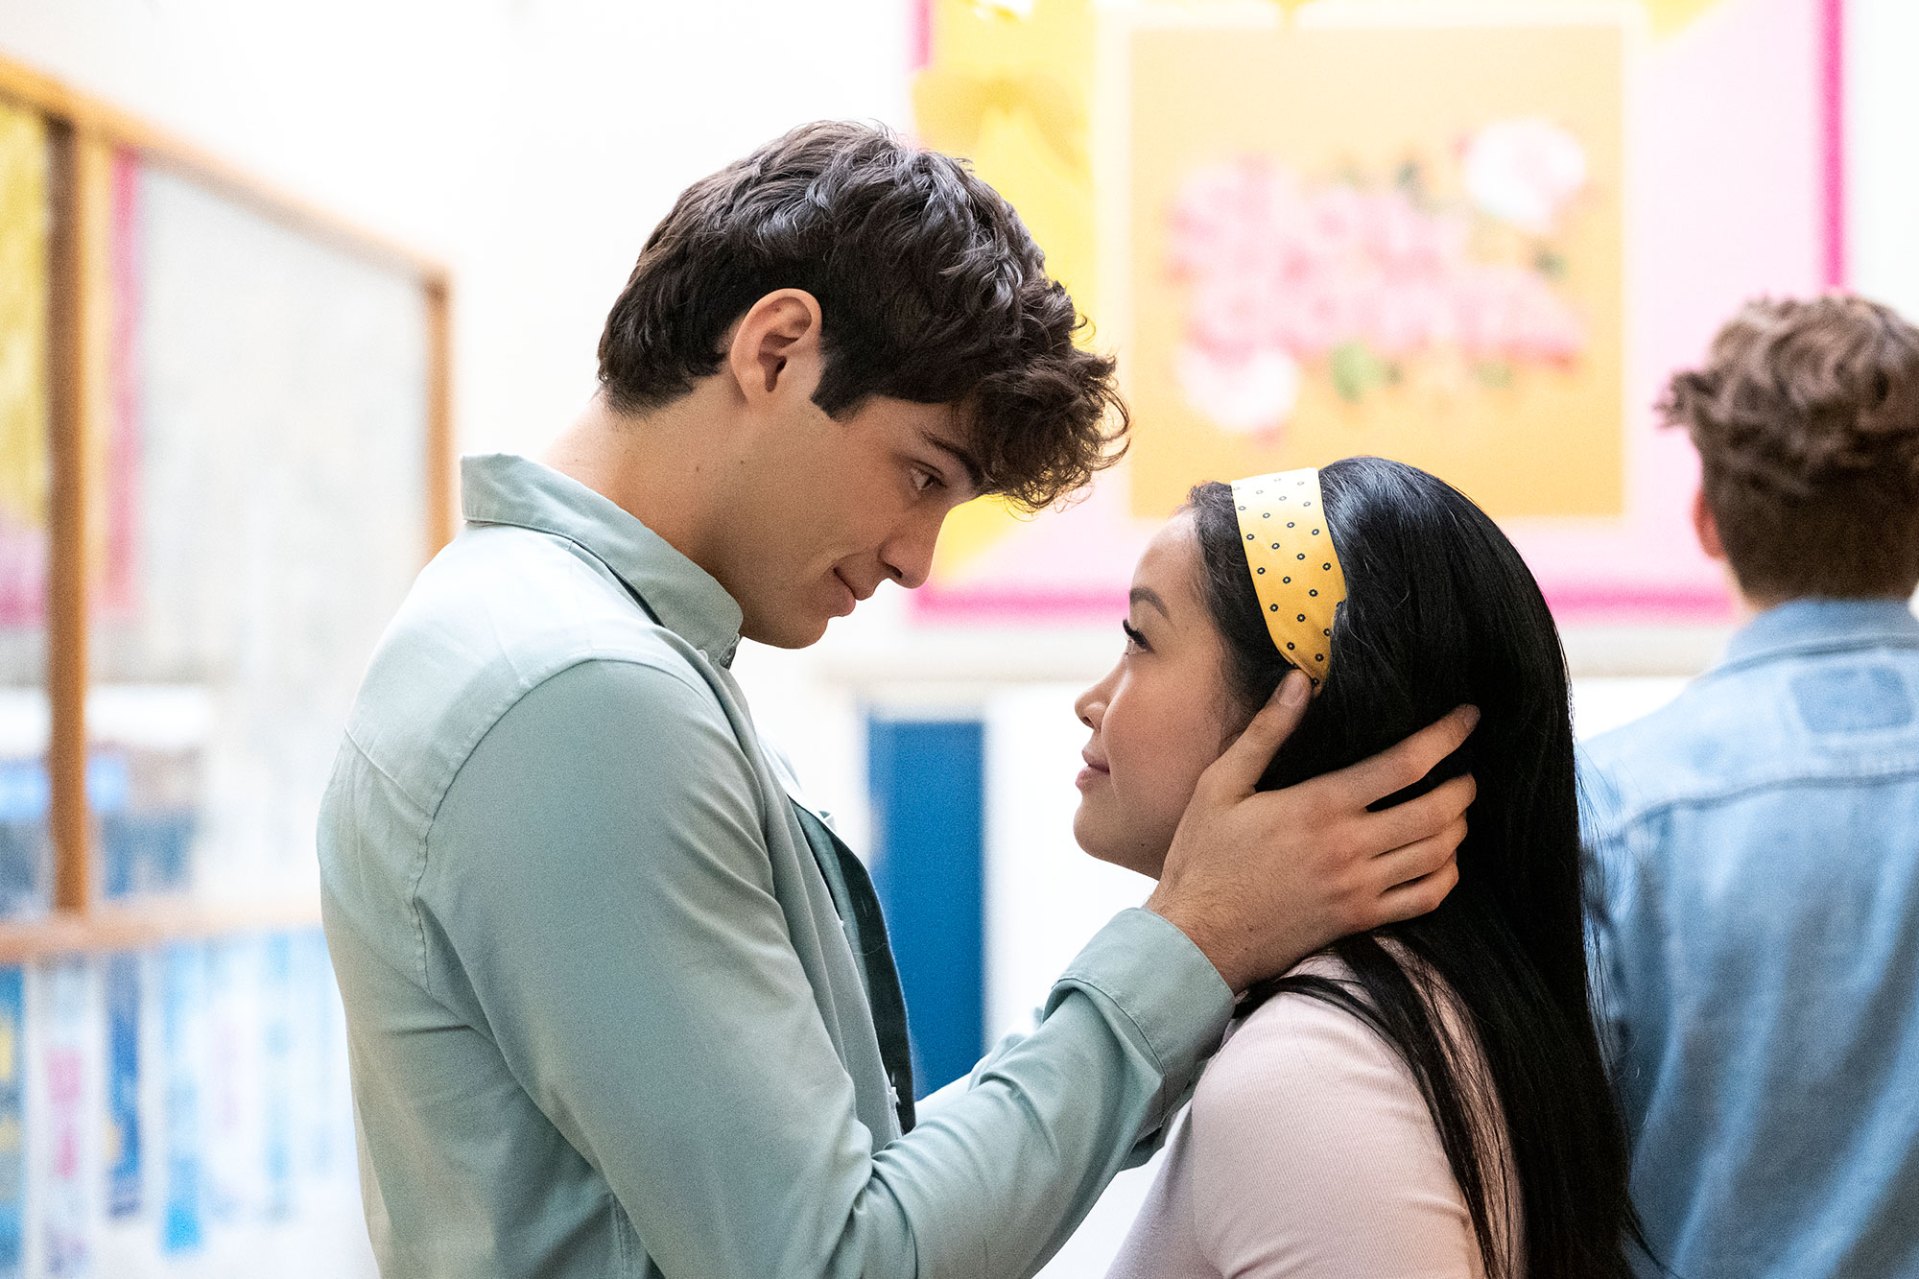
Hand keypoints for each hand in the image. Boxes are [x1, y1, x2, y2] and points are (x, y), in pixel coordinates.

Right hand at [1144, 672, 1476, 991]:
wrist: (1197, 939)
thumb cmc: (1204, 858)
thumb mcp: (1221, 785)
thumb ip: (1266, 732)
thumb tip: (1299, 681)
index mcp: (1319, 805)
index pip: (1405, 764)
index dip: (1446, 736)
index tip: (1467, 717)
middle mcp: (1348, 847)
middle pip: (1436, 811)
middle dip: (1463, 786)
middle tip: (1466, 771)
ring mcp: (1358, 888)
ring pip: (1438, 854)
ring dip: (1458, 827)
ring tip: (1456, 810)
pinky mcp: (1359, 921)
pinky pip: (1425, 899)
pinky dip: (1447, 876)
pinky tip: (1442, 861)